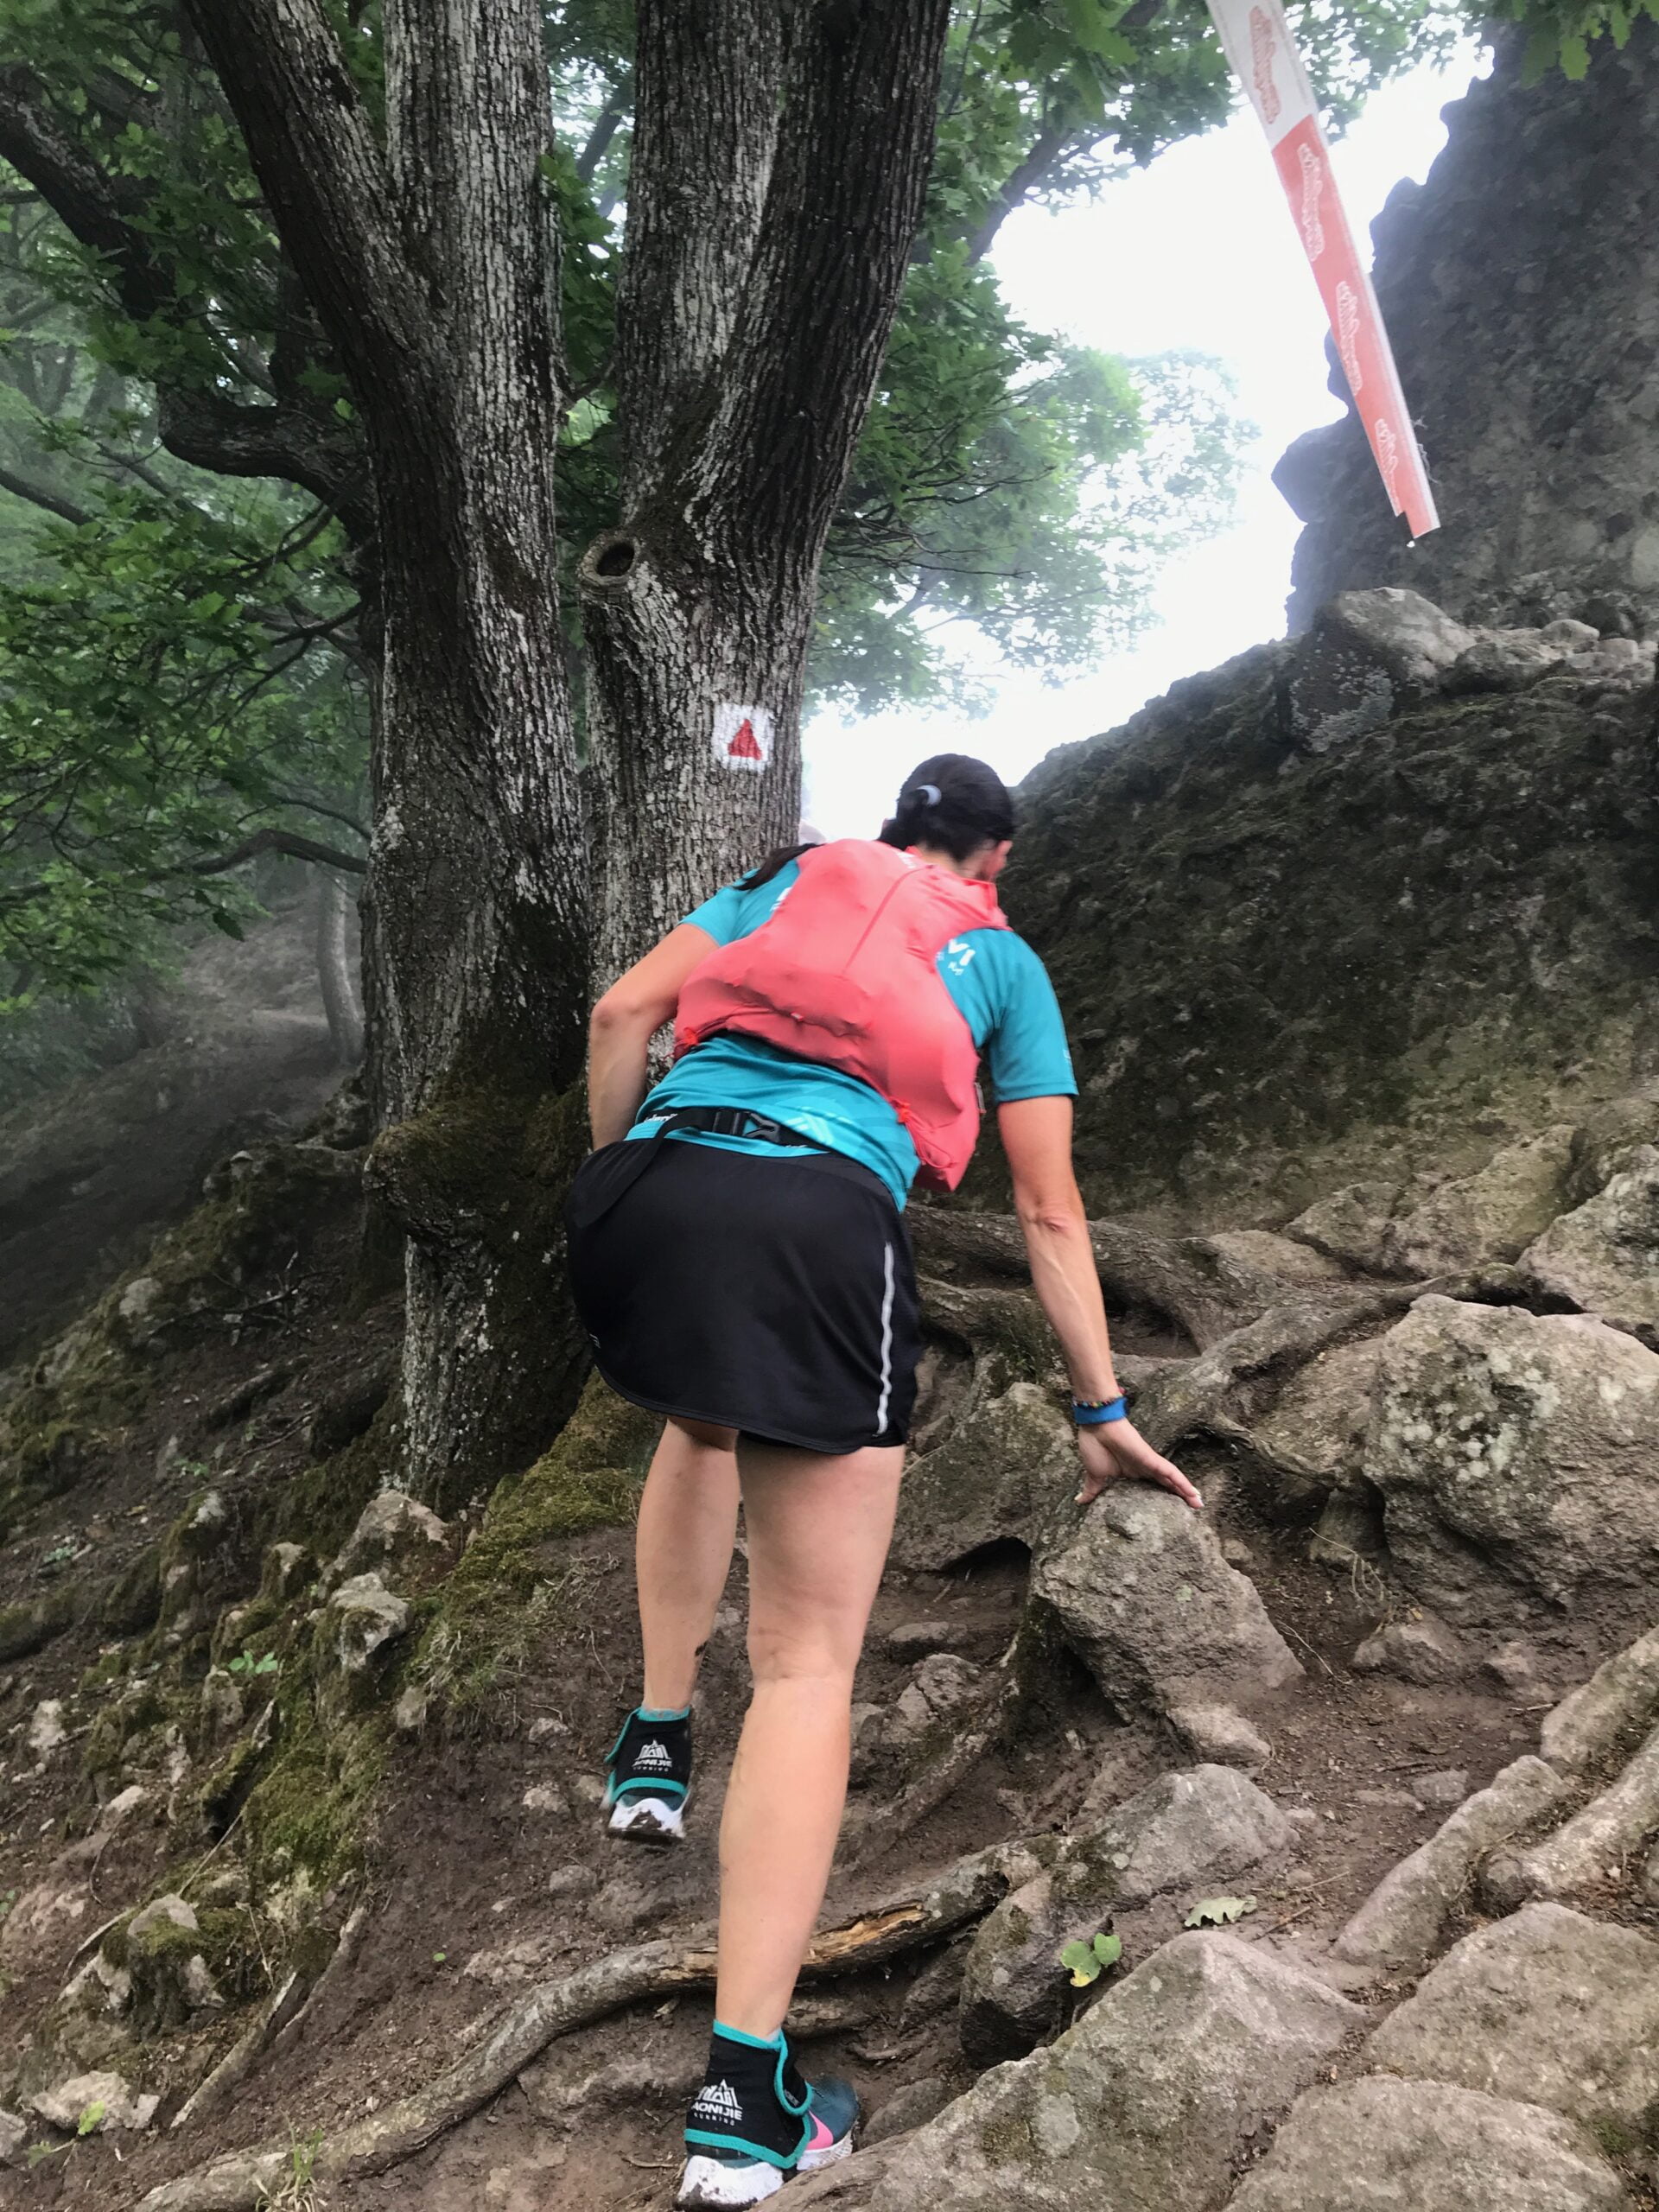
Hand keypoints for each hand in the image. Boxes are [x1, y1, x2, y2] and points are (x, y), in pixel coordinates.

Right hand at [1075, 1419, 1202, 1510]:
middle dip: (1180, 1497)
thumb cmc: (1095, 1447)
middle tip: (1193, 1509)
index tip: (1172, 1512)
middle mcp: (1144, 1469)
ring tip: (1199, 1504)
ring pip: (1173, 1480)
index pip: (1152, 1490)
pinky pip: (1171, 1472)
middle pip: (1167, 1486)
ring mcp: (1150, 1464)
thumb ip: (1092, 1490)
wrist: (1096, 1428)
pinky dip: (1182, 1482)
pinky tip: (1192, 1493)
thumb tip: (1079, 1502)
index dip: (1163, 1499)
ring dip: (1186, 1492)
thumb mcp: (1095, 1477)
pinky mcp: (1152, 1459)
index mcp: (1132, 1474)